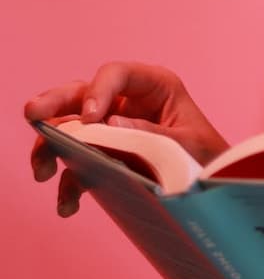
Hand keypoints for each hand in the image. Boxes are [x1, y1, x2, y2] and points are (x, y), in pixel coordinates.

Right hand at [25, 61, 228, 216]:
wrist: (215, 183)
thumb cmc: (210, 155)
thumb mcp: (189, 145)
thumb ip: (152, 135)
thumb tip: (110, 125)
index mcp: (155, 86)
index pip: (116, 74)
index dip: (98, 91)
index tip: (90, 118)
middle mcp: (128, 100)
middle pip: (82, 94)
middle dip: (54, 105)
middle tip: (32, 114)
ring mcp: (112, 125)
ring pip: (71, 127)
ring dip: (52, 148)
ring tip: (42, 172)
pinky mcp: (106, 153)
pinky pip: (80, 163)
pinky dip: (70, 183)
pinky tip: (68, 205)